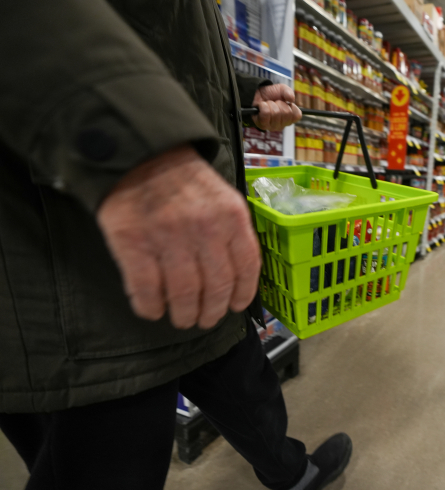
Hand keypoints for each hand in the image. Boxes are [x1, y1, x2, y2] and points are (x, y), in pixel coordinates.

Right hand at [97, 145, 260, 329]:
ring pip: (184, 294)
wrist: (140, 152)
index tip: (234, 306)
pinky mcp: (134, 243)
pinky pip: (146, 289)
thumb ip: (233, 231)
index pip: (246, 268)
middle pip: (216, 288)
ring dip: (183, 314)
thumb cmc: (184, 178)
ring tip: (181, 318)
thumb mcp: (223, 196)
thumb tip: (238, 274)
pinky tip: (152, 310)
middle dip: (211, 312)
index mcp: (232, 218)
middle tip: (204, 319)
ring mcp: (168, 238)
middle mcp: (205, 230)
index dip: (242, 294)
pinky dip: (150, 306)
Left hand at [252, 83, 301, 130]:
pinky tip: (261, 106)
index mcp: (290, 117)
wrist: (256, 94)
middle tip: (274, 102)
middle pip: (286, 113)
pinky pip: (266, 114)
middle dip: (279, 103)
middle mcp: (283, 124)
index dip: (291, 106)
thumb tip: (291, 99)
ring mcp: (273, 126)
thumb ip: (288, 92)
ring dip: (270, 104)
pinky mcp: (263, 125)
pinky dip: (263, 106)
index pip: (297, 115)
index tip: (285, 102)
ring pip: (276, 113)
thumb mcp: (282, 89)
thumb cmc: (270, 94)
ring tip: (267, 104)